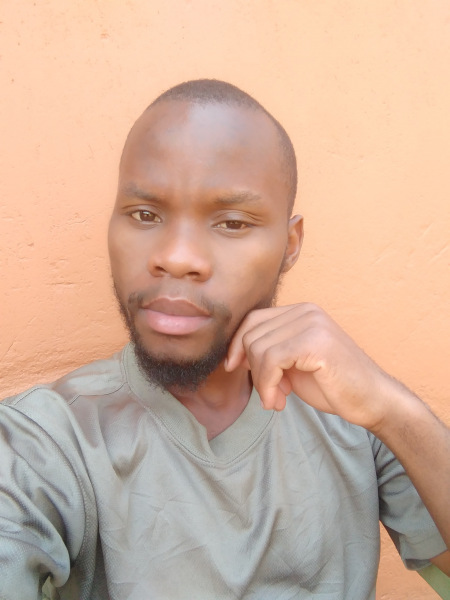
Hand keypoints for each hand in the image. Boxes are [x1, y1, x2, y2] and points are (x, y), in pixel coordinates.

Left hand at [225, 303, 399, 431]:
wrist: (372, 401)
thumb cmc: (334, 385)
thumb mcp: (294, 363)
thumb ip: (270, 353)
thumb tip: (236, 356)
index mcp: (302, 311)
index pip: (254, 319)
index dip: (238, 344)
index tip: (234, 368)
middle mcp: (306, 311)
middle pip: (252, 334)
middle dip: (252, 369)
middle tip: (270, 394)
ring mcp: (312, 323)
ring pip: (259, 348)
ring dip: (261, 382)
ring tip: (277, 399)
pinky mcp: (316, 341)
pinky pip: (271, 360)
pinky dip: (268, 385)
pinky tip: (280, 401)